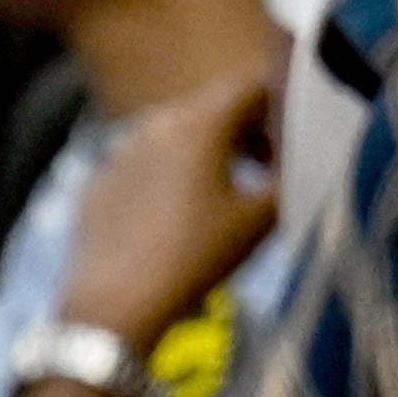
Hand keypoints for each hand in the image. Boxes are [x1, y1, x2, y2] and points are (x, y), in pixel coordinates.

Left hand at [57, 59, 276, 351]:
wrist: (113, 309)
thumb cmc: (195, 258)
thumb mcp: (261, 217)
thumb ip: (291, 174)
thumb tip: (303, 155)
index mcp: (200, 121)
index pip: (255, 86)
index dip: (283, 108)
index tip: (293, 145)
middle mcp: (154, 124)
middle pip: (214, 108)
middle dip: (246, 131)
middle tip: (266, 170)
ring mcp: (117, 153)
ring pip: (174, 135)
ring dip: (205, 153)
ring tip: (222, 195)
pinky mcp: (94, 185)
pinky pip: (141, 166)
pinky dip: (165, 178)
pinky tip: (173, 219)